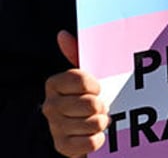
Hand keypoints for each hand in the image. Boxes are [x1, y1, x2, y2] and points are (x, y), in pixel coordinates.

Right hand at [42, 31, 109, 157]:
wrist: (81, 129)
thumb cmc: (86, 96)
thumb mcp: (85, 75)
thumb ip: (77, 54)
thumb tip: (63, 35)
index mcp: (54, 84)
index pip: (81, 80)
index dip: (95, 85)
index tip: (97, 88)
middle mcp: (50, 105)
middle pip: (90, 103)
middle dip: (101, 106)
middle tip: (99, 106)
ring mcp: (55, 127)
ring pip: (94, 123)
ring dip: (101, 122)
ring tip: (97, 119)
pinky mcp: (63, 147)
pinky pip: (91, 142)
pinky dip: (98, 139)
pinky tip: (92, 134)